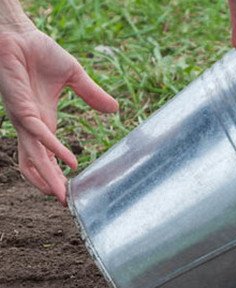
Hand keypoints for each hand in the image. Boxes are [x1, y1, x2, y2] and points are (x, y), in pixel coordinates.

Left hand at [0, 22, 117, 204]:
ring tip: (62, 195)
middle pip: (37, 163)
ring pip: (35, 157)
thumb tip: (114, 109)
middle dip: (50, 184)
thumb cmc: (39, 51)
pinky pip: (39, 135)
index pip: (46, 155)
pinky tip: (70, 162)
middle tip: (66, 203)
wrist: (17, 34)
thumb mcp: (74, 76)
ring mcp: (25, 119)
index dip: (55, 173)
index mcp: (43, 120)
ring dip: (48, 177)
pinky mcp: (21, 109)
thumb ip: (93, 95)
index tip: (70, 189)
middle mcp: (31, 125)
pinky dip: (54, 150)